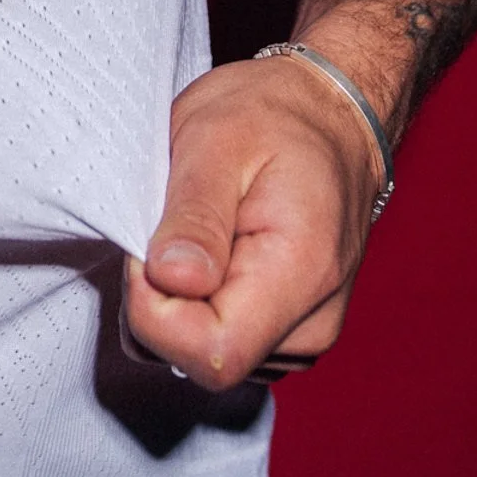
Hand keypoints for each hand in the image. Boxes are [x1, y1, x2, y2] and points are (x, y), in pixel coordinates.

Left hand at [123, 53, 385, 386]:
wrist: (327, 117)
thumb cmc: (273, 117)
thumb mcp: (217, 137)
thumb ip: (195, 214)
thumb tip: (172, 281)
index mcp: (302, 273)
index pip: (214, 352)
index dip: (156, 309)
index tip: (149, 244)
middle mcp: (311, 325)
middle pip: (200, 359)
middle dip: (159, 298)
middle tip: (169, 221)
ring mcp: (300, 337)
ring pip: (199, 354)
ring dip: (174, 298)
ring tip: (198, 225)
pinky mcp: (283, 334)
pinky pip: (213, 340)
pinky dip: (193, 300)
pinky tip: (210, 247)